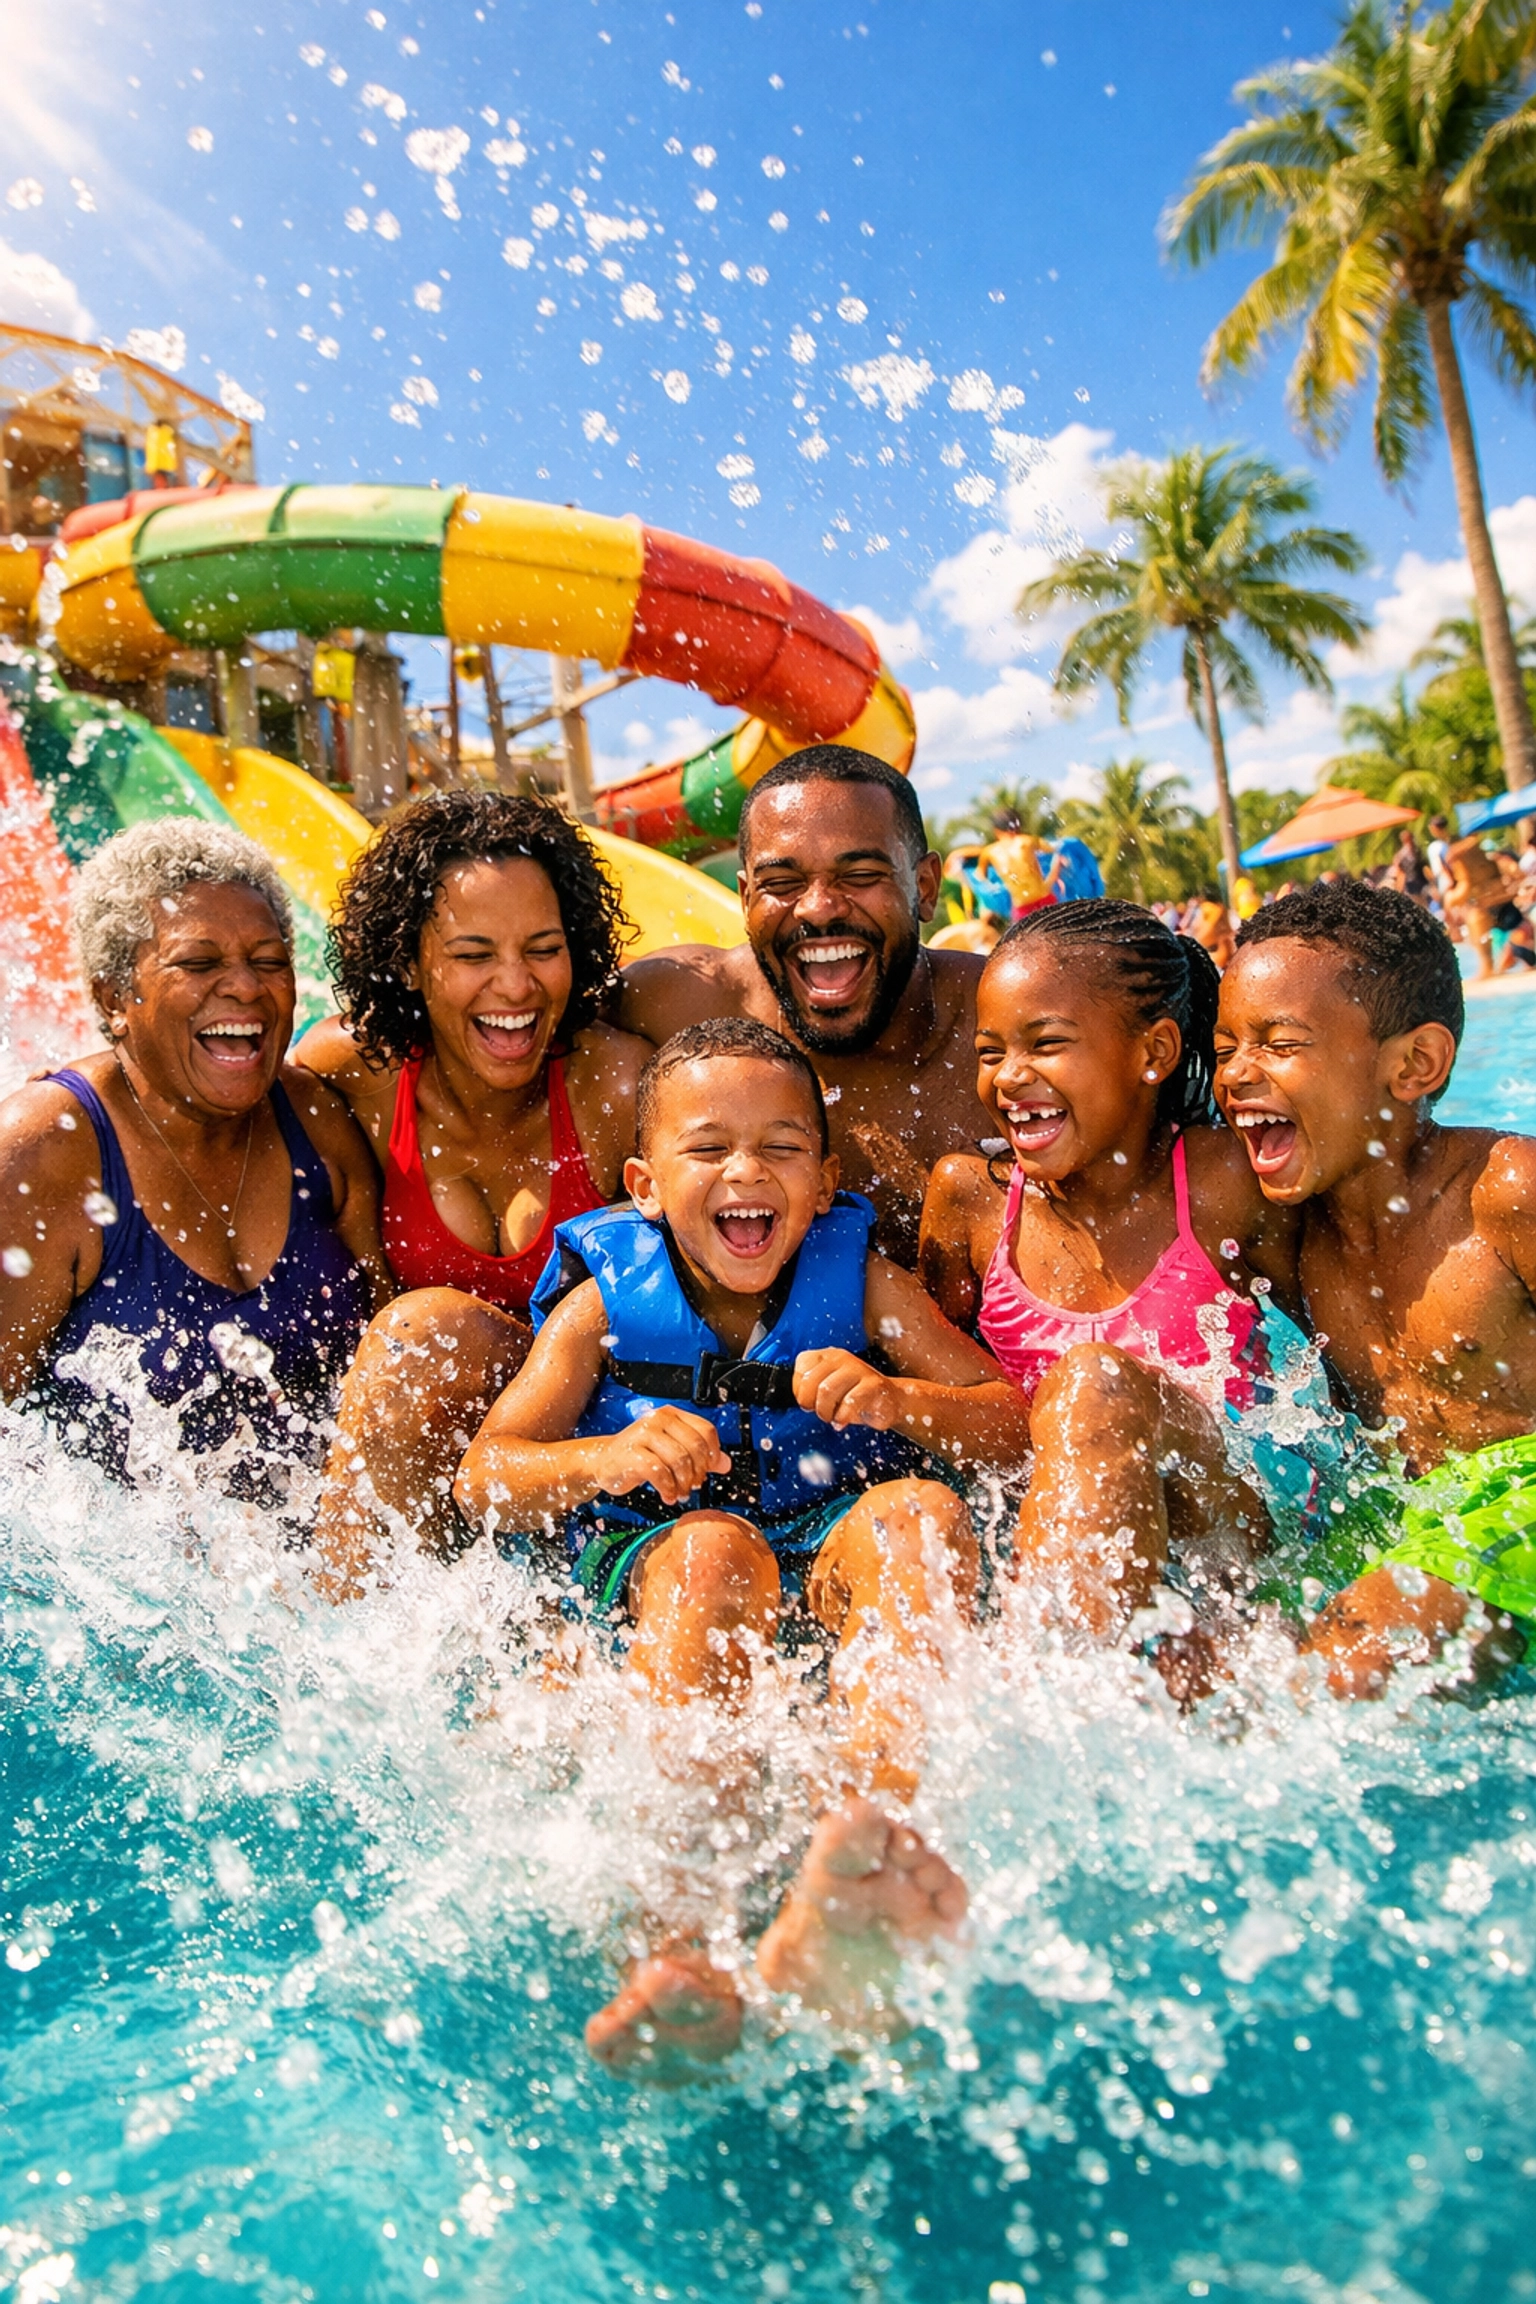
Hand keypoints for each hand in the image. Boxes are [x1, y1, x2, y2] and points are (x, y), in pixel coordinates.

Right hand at [594, 1407, 731, 1507]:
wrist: (604, 1461)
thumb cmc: (639, 1456)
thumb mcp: (671, 1451)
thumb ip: (699, 1455)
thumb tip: (725, 1463)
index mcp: (671, 1415)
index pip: (706, 1430)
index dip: (712, 1454)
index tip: (708, 1469)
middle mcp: (658, 1419)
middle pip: (695, 1446)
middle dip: (698, 1472)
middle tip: (693, 1485)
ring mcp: (643, 1434)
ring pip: (679, 1460)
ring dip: (684, 1483)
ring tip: (680, 1492)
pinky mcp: (631, 1453)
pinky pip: (659, 1472)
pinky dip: (668, 1488)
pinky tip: (667, 1495)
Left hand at [793, 1348, 897, 1429]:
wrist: (890, 1400)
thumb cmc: (856, 1397)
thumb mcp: (829, 1389)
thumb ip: (812, 1391)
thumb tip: (802, 1400)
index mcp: (827, 1356)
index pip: (801, 1367)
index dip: (800, 1390)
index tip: (809, 1401)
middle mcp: (841, 1358)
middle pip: (810, 1381)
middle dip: (811, 1403)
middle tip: (820, 1412)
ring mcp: (858, 1369)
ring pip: (827, 1390)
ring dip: (826, 1411)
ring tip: (833, 1417)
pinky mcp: (873, 1385)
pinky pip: (849, 1402)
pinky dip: (842, 1416)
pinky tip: (845, 1419)